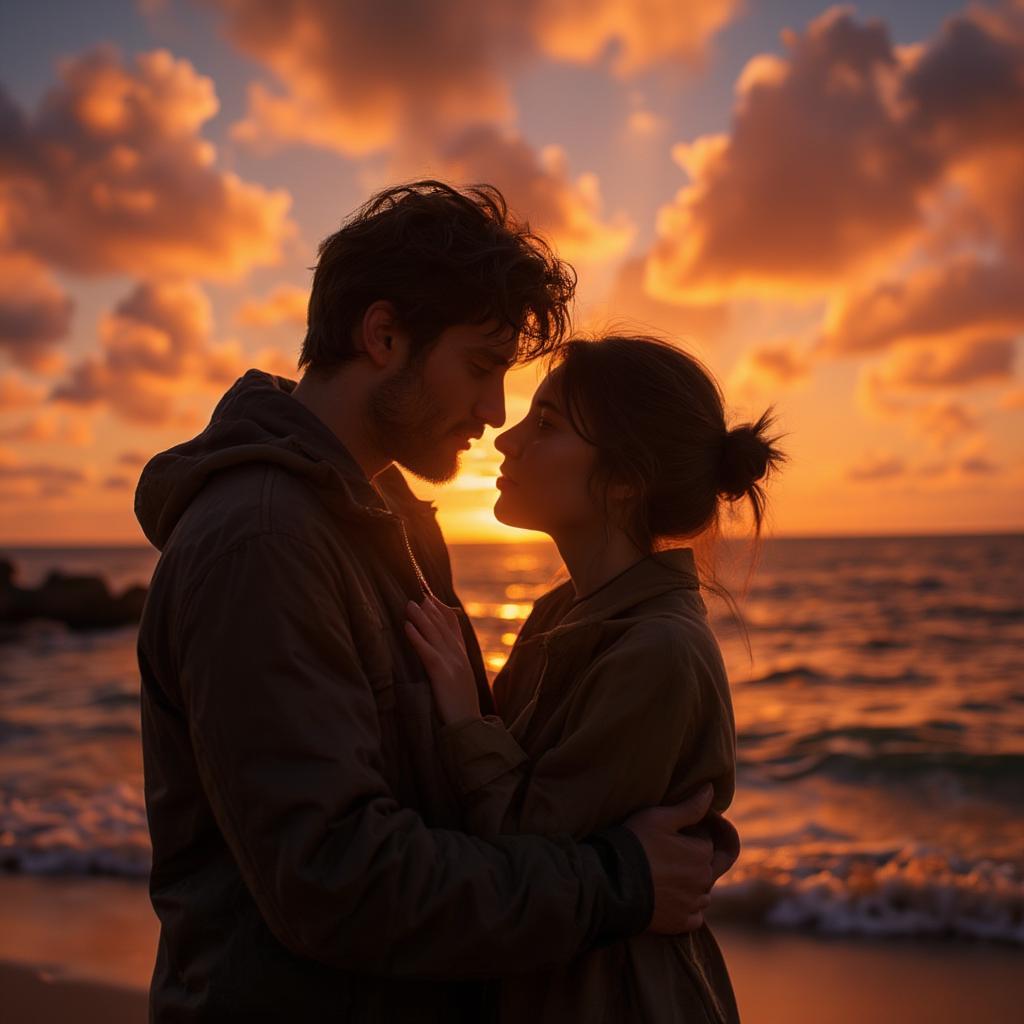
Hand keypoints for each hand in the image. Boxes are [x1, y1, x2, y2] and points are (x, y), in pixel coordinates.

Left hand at [404, 595, 480, 724]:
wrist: (469, 726)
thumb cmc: (461, 708)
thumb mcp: (460, 681)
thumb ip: (452, 664)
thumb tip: (439, 653)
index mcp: (463, 657)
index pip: (454, 627)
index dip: (442, 611)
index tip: (431, 599)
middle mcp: (459, 656)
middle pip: (443, 626)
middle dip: (429, 610)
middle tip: (416, 596)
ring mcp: (452, 664)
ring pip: (435, 635)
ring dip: (421, 618)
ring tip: (409, 605)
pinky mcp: (442, 674)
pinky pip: (427, 651)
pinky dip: (417, 637)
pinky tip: (407, 627)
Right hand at [624, 784, 723, 933]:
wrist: (613, 884)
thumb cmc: (635, 845)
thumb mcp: (659, 818)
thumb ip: (690, 807)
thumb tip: (710, 790)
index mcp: (702, 854)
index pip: (705, 840)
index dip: (690, 833)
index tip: (670, 831)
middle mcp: (704, 881)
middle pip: (706, 866)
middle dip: (692, 858)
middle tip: (664, 853)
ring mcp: (693, 905)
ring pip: (702, 891)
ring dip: (691, 883)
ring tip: (664, 874)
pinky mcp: (681, 923)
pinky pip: (694, 915)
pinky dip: (686, 907)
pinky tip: (668, 897)